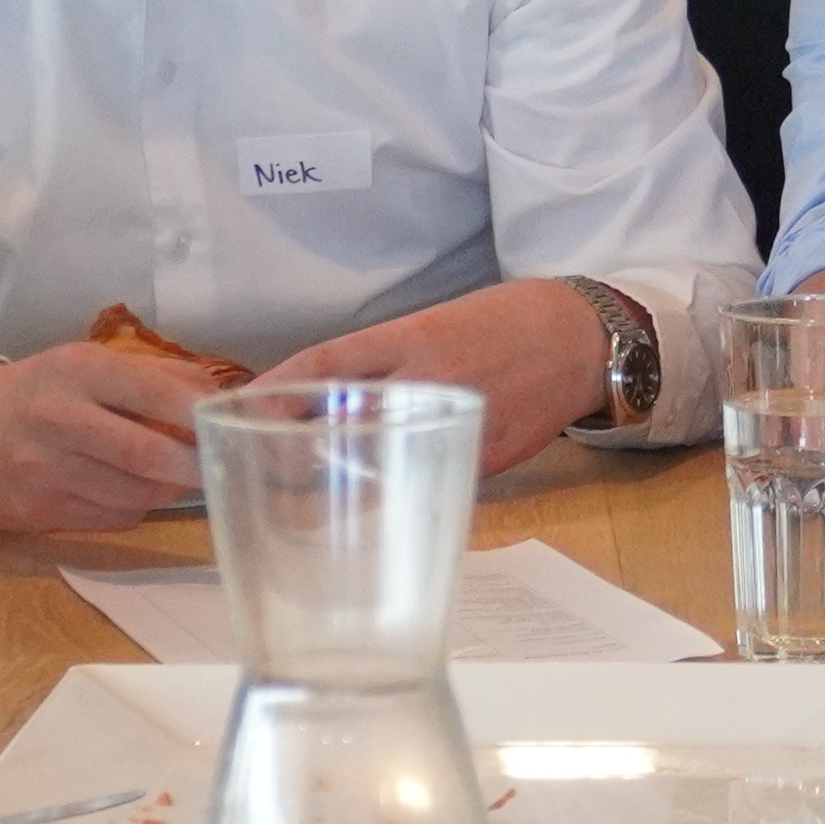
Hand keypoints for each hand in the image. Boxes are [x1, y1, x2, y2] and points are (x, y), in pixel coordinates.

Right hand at [0, 347, 212, 531]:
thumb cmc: (46, 390)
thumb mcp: (91, 363)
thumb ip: (157, 377)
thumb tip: (220, 400)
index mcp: (78, 371)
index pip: (153, 394)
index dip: (199, 417)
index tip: (227, 429)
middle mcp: (57, 419)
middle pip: (145, 455)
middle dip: (192, 468)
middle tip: (219, 471)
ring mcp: (44, 470)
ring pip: (133, 495)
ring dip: (165, 491)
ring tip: (172, 478)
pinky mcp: (38, 512)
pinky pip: (111, 519)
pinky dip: (134, 508)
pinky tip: (128, 491)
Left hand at [256, 280, 608, 479]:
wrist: (581, 340)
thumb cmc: (502, 325)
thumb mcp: (435, 325)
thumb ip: (384, 361)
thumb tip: (325, 399)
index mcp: (412, 338)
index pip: (329, 361)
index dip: (279, 387)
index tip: (243, 407)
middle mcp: (429, 380)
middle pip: (344, 419)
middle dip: (296, 445)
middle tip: (258, 460)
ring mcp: (457, 424)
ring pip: (382, 460)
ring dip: (338, 477)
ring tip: (298, 489)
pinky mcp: (483, 460)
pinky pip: (424, 480)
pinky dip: (392, 489)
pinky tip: (371, 498)